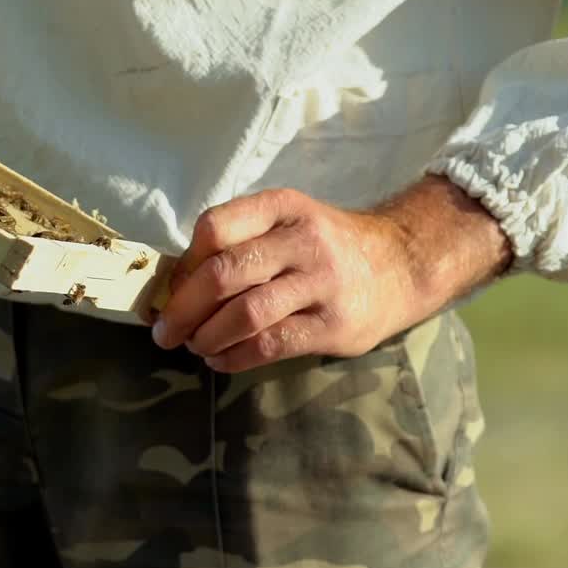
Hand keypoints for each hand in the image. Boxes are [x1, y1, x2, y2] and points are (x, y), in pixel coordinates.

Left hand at [150, 176, 511, 372]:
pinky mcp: (335, 325)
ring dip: (207, 336)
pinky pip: (272, 344)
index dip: (184, 263)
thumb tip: (174, 285)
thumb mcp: (287, 223)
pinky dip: (236, 357)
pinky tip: (221, 360)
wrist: (402, 265)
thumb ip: (240, 241)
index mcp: (282, 207)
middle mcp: (303, 240)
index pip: (215, 227)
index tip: (171, 289)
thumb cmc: (327, 245)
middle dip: (183, 308)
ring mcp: (322, 283)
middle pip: (224, 273)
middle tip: (165, 332)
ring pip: (246, 313)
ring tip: (194, 346)